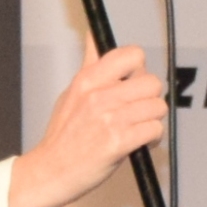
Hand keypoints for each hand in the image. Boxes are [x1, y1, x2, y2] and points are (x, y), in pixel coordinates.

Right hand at [7, 44, 166, 206]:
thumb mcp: (71, 92)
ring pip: (157, 107)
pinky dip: (152, 138)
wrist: (50, 171)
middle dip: (150, 98)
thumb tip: (93, 35)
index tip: (133, 82)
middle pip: (152, 82)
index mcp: (88, 80)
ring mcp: (109, 119)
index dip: (139, 69)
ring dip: (152, 120)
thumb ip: (90, 65)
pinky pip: (154, 130)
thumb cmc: (62, 137)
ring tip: (139, 128)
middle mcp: (99, 95)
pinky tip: (140, 143)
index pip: (132, 55)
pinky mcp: (118, 142)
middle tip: (138, 110)